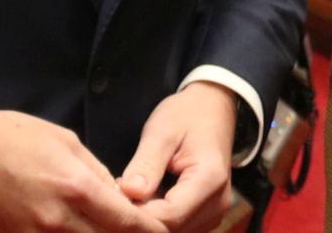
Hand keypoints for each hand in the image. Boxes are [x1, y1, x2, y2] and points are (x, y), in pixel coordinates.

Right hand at [0, 109, 167, 232]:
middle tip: (139, 230)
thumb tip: (118, 196)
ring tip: (108, 228)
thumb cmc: (13, 136)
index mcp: (77, 187)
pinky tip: (75, 230)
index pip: (128, 223)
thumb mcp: (65, 141)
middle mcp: (61, 219)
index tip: (163, 230)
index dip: (151, 231)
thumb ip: (97, 172)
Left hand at [117, 84, 238, 232]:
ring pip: (172, 231)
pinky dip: (157, 216)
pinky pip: (178, 226)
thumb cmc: (187, 115)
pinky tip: (142, 197)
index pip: (169, 216)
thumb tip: (129, 192)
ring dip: (148, 217)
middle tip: (116, 191)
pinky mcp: (206, 216)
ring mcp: (214, 213)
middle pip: (171, 228)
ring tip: (128, 191)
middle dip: (140, 216)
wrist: (212, 110)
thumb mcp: (161, 132)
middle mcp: (217, 204)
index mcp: (209, 180)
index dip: (137, 211)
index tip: (113, 193)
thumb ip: (147, 164)